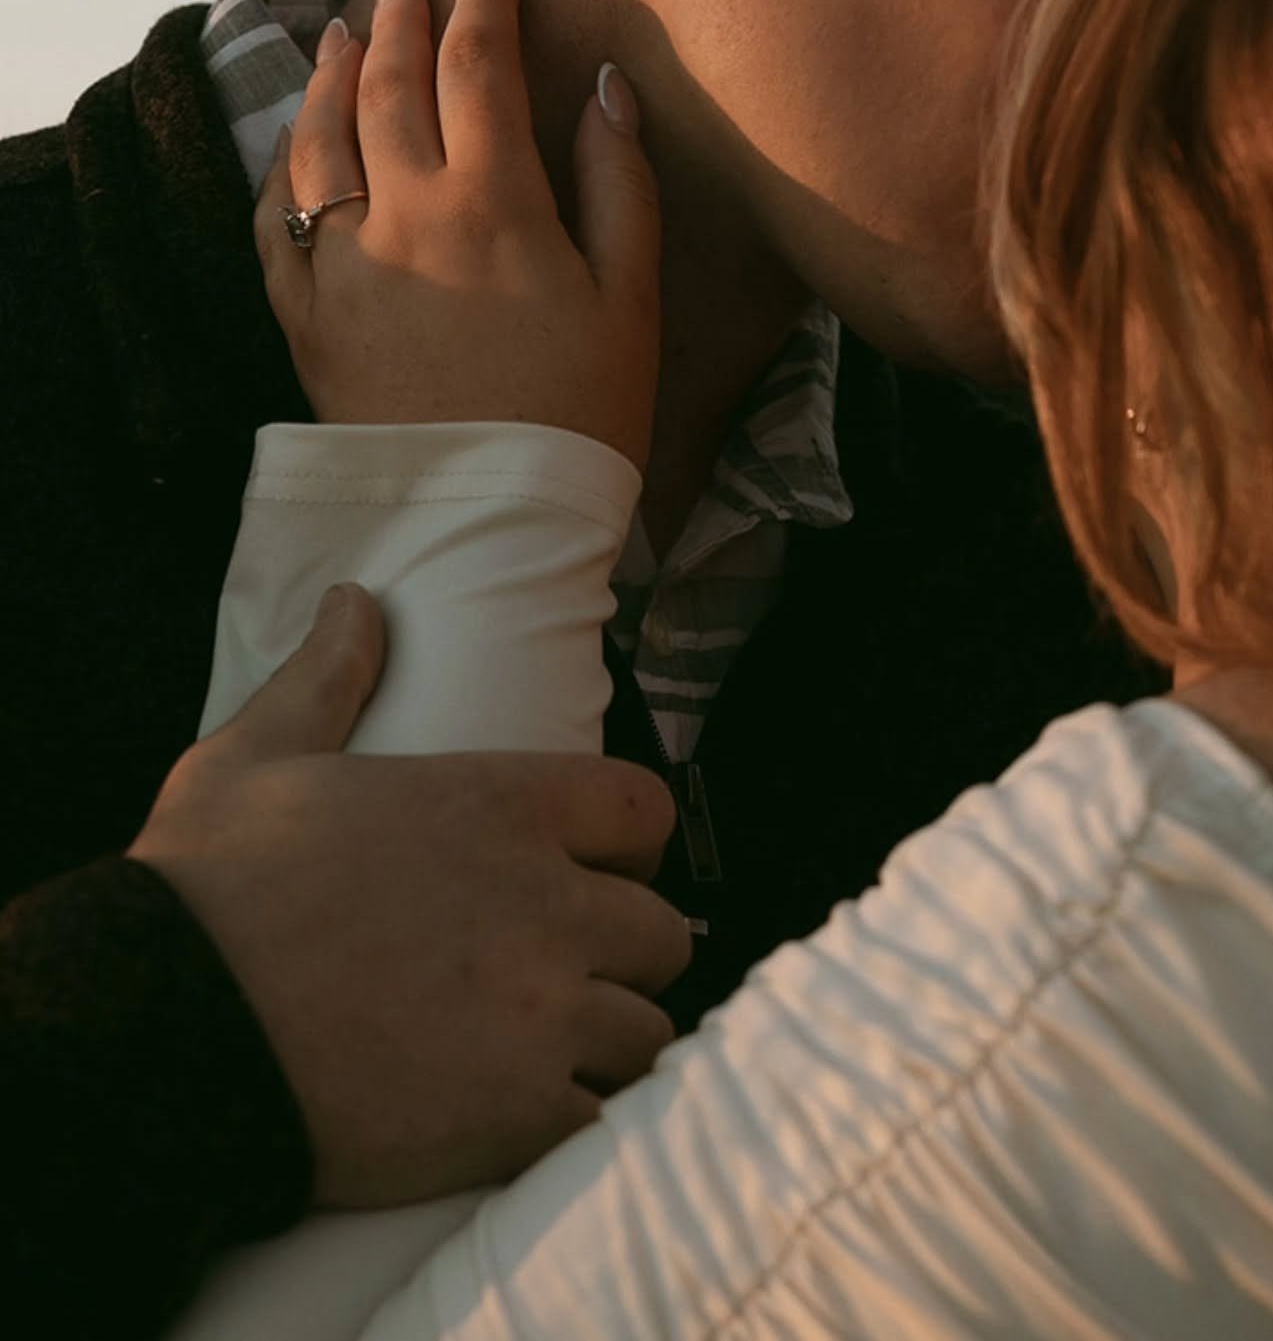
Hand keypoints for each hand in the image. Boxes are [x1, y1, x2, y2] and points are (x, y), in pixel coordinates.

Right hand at [129, 586, 690, 1205]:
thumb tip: (353, 601)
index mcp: (498, 803)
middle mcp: (545, 901)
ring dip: (601, 1045)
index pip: (644, 812)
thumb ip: (329, 676)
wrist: (158, 1030)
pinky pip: (602, 1120)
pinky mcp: (520, 1113)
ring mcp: (542, 1012)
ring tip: (537, 1056)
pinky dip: (571, 1124)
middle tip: (556, 978)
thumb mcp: (256, 755)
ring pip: (646, 1034)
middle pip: (660, 934)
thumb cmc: (206, 887)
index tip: (587, 875)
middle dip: (619, 957)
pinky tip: (513, 1118)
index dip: (626, 847)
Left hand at [256, 0, 660, 471]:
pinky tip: (293, 149)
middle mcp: (405, 216)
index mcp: (493, 201)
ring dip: (332, 76)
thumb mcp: (629, 296)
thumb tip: (606, 87)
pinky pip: (277, 224)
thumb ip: (617, 183)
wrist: (495, 519)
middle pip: (391, 86)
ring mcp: (344, 265)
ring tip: (345, 35)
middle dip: (402, 18)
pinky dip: (282, 171)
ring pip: (321, 140)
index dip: (484, 0)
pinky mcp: (306, 319)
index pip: (478, 66)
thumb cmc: (584, 410)